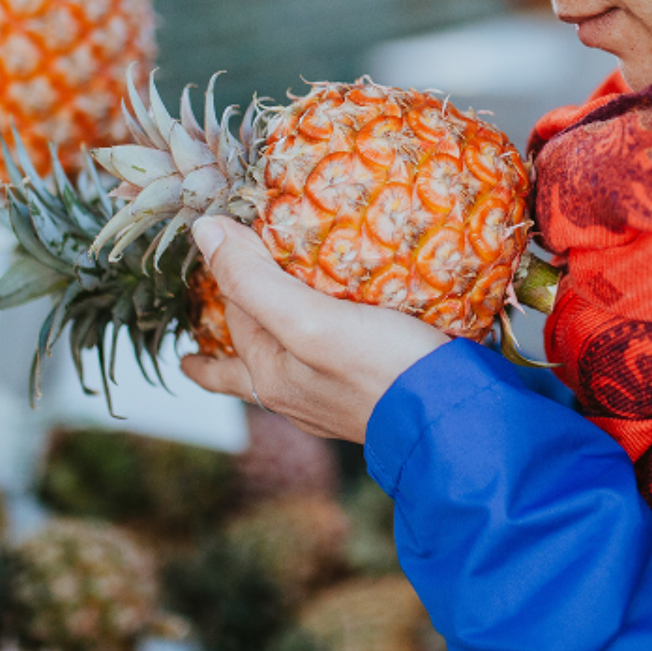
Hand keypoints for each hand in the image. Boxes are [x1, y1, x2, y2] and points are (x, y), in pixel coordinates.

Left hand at [179, 216, 448, 442]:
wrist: (453, 419)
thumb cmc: (382, 368)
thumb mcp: (309, 319)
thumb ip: (255, 280)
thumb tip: (205, 231)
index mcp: (270, 376)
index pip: (237, 308)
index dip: (230, 270)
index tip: (221, 242)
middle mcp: (294, 396)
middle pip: (248, 354)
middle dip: (226, 338)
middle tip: (198, 341)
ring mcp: (331, 403)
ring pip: (285, 365)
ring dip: (266, 348)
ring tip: (255, 338)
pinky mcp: (369, 397)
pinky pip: (328, 369)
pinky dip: (316, 353)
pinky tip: (335, 345)